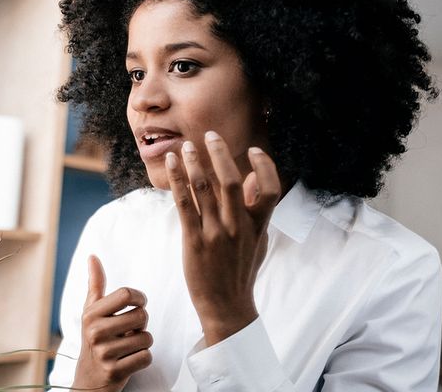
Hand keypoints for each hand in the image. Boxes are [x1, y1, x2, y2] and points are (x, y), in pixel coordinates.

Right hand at [70, 255, 152, 391]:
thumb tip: (92, 256)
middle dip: (141, 324)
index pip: (126, 294)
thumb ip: (95, 284)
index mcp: (91, 314)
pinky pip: (147, 357)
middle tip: (129, 331)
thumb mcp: (91, 312)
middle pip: (141, 315)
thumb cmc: (95, 339)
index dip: (139, 298)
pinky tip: (129, 360)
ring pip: (147, 338)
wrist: (88, 380)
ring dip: (142, 343)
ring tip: (127, 347)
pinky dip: (143, 359)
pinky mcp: (116, 371)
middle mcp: (95, 332)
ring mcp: (105, 353)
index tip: (138, 304)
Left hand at [165, 132, 279, 344]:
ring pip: (203, 188)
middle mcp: (238, 227)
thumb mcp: (257, 241)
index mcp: (258, 226)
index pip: (270, 189)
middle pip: (230, 181)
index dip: (265, 166)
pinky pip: (183, 203)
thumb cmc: (241, 270)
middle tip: (210, 134)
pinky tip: (171, 163)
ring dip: (193, 161)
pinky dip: (177, 179)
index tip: (254, 150)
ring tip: (186, 146)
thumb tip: (251, 178)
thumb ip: (255, 209)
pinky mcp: (194, 240)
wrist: (226, 306)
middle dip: (219, 153)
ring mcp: (215, 233)